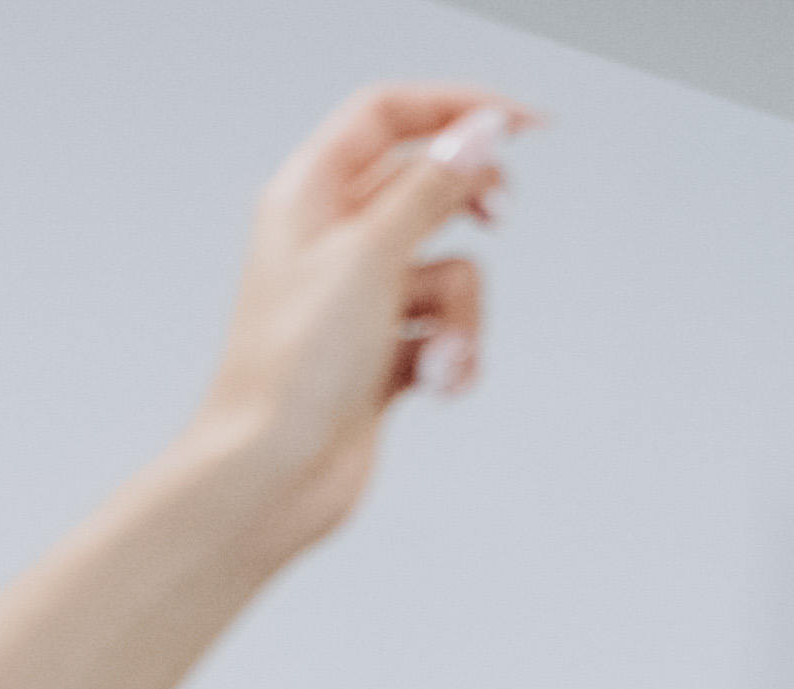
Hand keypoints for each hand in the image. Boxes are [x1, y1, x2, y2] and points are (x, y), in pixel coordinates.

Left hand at [188, 83, 525, 560]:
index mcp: (311, 196)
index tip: (518, 123)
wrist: (276, 474)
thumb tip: (475, 136)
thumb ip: (430, 190)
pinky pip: (446, 331)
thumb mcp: (372, 259)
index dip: (455, 109)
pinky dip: (453, 355)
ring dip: (463, 315)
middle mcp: (333, 241)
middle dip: (468, 209)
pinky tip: (437, 382)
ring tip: (441, 354)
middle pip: (425, 186)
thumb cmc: (293, 372)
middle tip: (498, 213)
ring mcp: (360, 299)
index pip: (388, 116)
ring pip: (449, 270)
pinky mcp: (385, 353)